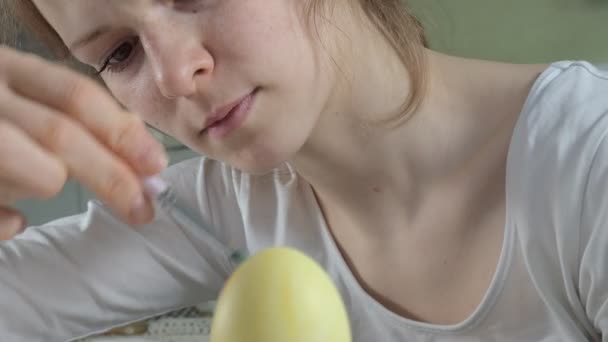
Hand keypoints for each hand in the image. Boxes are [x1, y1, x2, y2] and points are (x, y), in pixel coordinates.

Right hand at [0, 46, 166, 239]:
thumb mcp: (19, 92)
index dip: (123, 132)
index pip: (76, 96)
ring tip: (34, 182)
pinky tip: (11, 220)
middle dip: (113, 176)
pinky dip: (7, 222)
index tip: (156, 165)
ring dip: (46, 187)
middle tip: (143, 208)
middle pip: (62, 136)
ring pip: (36, 175)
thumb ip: (72, 114)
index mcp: (5, 68)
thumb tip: (140, 151)